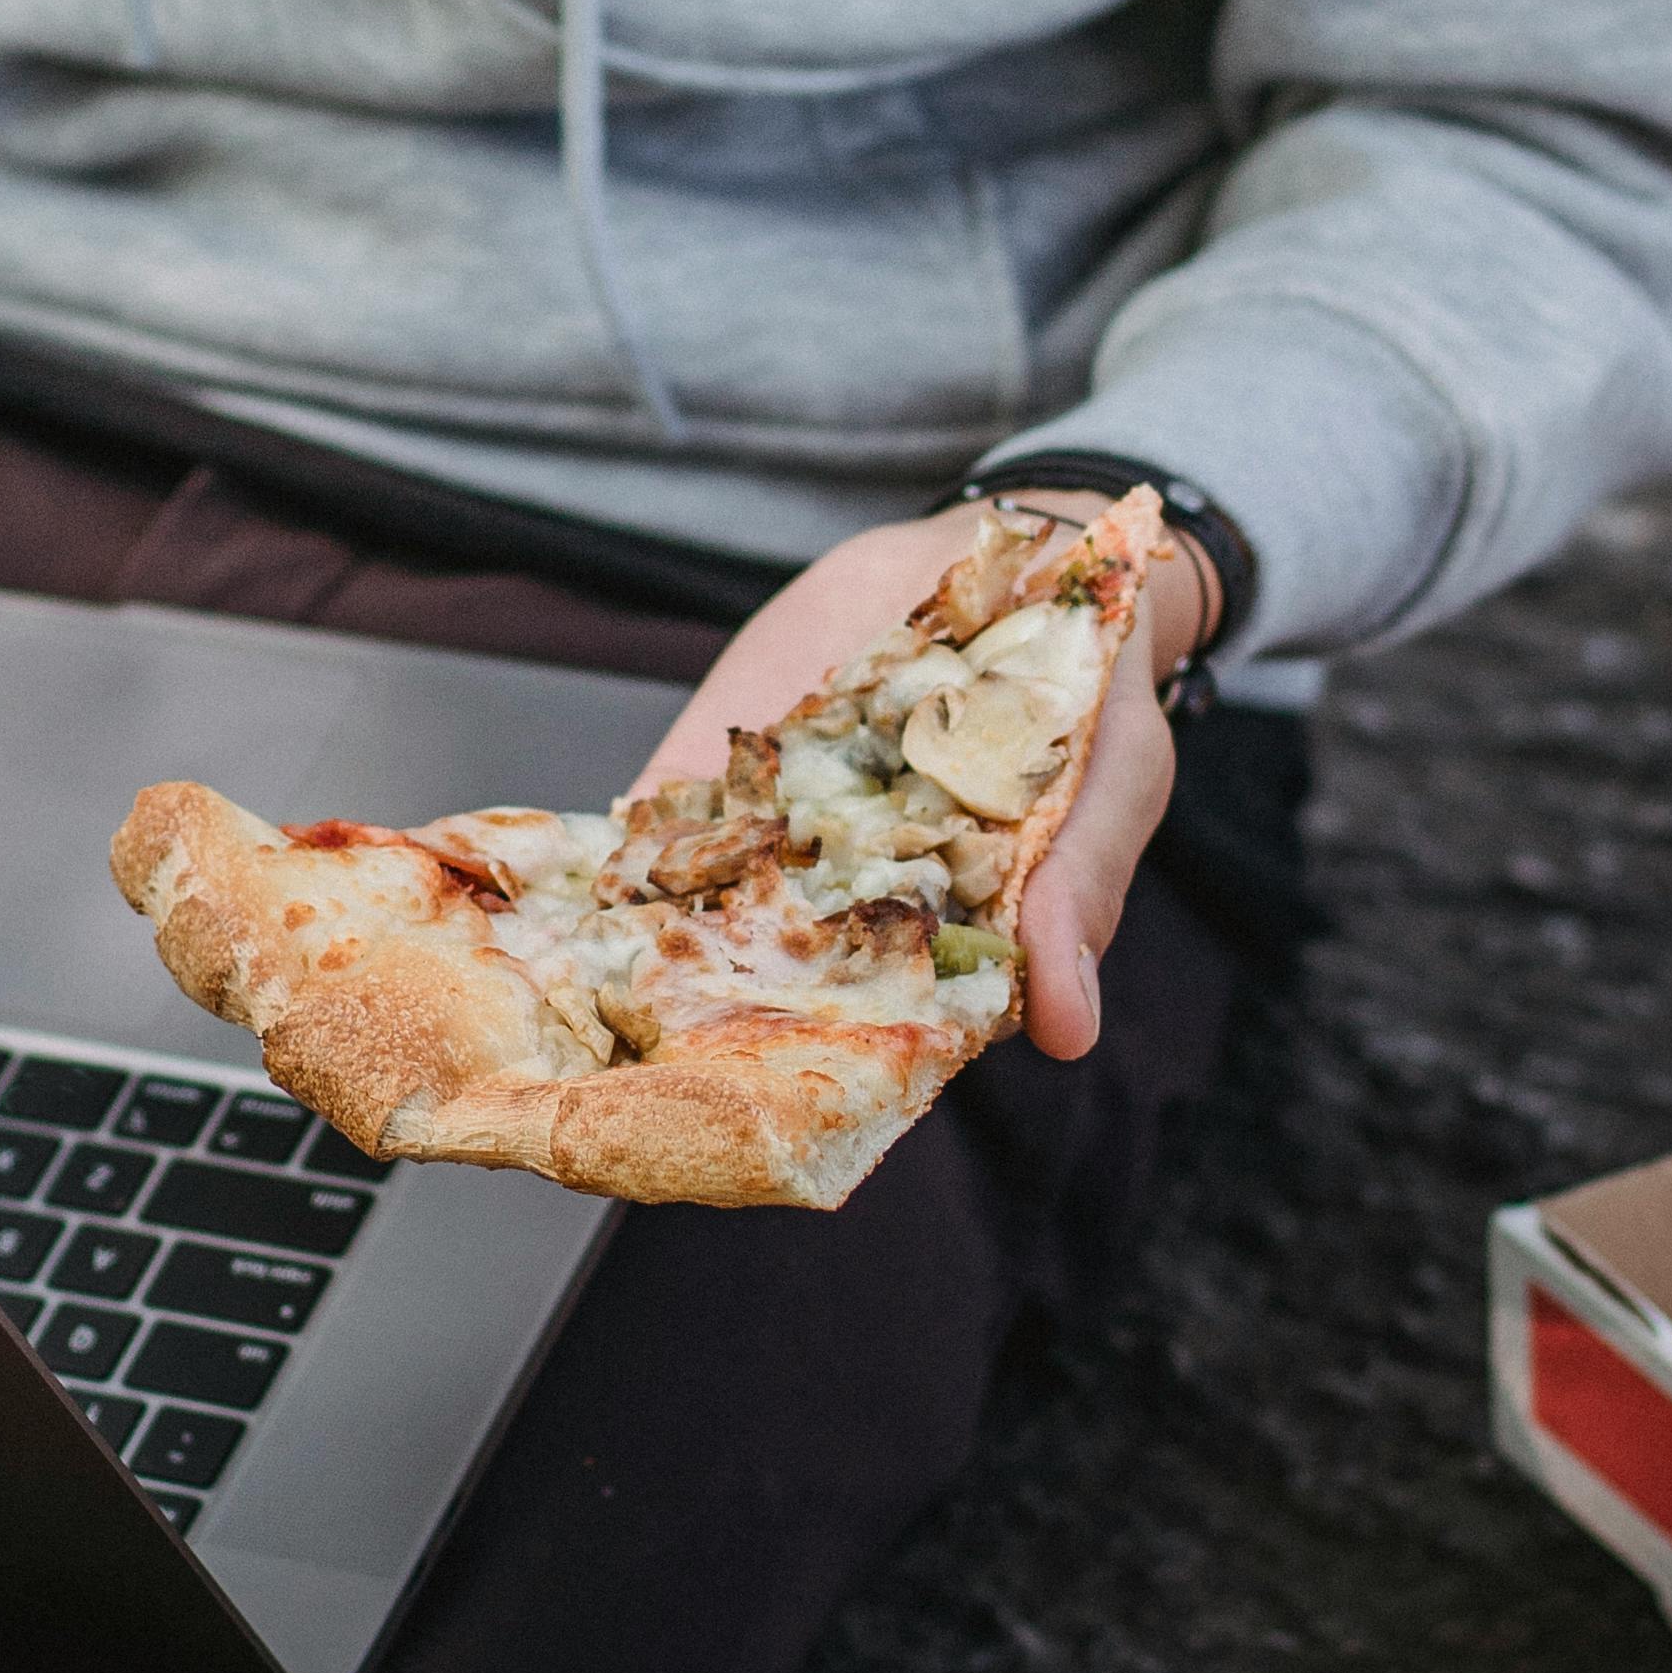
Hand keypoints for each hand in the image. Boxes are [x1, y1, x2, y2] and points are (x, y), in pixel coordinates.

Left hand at [634, 499, 1212, 1065]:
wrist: (1034, 559)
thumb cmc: (1092, 697)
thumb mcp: (1113, 785)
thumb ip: (1078, 894)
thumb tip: (1070, 1032)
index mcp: (951, 938)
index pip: (881, 1035)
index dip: (825, 1076)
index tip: (768, 1113)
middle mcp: (858, 904)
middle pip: (776, 995)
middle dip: (710, 1038)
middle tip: (644, 1089)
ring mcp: (789, 835)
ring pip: (708, 923)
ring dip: (643, 967)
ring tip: (578, 1022)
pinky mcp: (740, 763)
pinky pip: (671, 822)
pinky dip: (615, 862)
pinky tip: (558, 900)